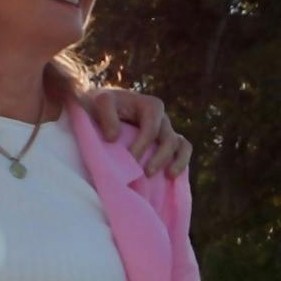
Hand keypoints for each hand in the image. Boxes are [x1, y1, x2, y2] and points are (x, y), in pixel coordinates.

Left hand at [74, 86, 191, 177]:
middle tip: (147, 173)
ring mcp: (166, 131)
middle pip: (169, 139)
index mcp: (150, 106)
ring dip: (177, 161)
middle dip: (159, 157)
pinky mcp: (168, 144)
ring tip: (168, 176)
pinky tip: (172, 176)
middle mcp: (162, 118)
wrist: (97, 111)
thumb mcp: (100, 103)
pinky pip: (183, 150)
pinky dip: (181, 162)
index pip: (152, 128)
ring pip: (180, 145)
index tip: (130, 159)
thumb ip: (106, 115)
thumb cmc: (99, 107)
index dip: (143, 145)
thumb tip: (113, 138)